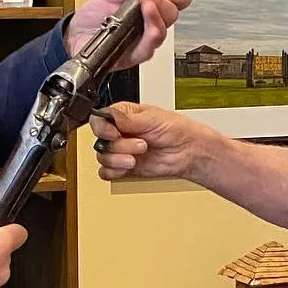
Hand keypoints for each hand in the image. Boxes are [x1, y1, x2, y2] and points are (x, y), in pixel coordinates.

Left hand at [66, 0, 190, 71]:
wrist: (75, 36)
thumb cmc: (94, 17)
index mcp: (150, 6)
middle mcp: (150, 24)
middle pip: (172, 13)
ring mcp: (143, 40)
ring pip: (162, 30)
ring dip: (156, 13)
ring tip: (144, 1)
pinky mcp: (134, 54)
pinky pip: (149, 47)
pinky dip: (149, 32)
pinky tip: (144, 20)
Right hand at [91, 101, 206, 181]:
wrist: (188, 152)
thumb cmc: (177, 130)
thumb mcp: (153, 118)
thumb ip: (128, 118)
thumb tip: (110, 114)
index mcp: (123, 115)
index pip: (99, 119)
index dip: (102, 128)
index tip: (114, 133)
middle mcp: (119, 133)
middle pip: (101, 141)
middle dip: (119, 146)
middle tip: (140, 145)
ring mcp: (121, 150)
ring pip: (102, 158)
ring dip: (118, 160)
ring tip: (136, 158)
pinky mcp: (124, 167)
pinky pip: (106, 173)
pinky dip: (114, 172)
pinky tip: (128, 167)